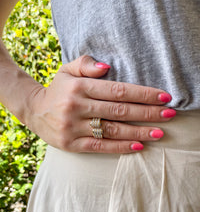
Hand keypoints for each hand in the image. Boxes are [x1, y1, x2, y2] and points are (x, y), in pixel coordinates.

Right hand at [27, 55, 175, 152]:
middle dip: (147, 113)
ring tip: (160, 133)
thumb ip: (86, 64)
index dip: (143, 94)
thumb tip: (107, 67)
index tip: (164, 97)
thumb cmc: (58, 90)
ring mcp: (73, 127)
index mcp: (80, 87)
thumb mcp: (67, 70)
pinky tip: (139, 146)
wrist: (34, 110)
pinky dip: (121, 147)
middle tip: (169, 115)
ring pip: (112, 130)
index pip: (118, 91)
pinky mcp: (71, 144)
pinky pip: (100, 147)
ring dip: (139, 132)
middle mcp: (77, 106)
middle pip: (119, 111)